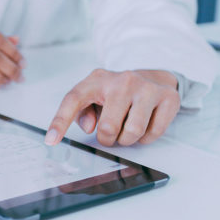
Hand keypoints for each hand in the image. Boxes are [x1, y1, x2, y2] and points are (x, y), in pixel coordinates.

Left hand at [45, 69, 179, 146]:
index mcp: (96, 80)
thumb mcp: (94, 97)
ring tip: (127, 127)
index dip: (60, 122)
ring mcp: (147, 88)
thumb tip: (90, 127)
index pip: (73, 100)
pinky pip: (153, 133)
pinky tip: (145, 123)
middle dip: (107, 139)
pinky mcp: (168, 98)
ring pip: (132, 133)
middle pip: (107, 128)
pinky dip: (146, 137)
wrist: (153, 78)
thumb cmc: (116, 93)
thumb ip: (82, 112)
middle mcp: (122, 80)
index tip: (50, 141)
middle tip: (110, 133)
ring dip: (127, 139)